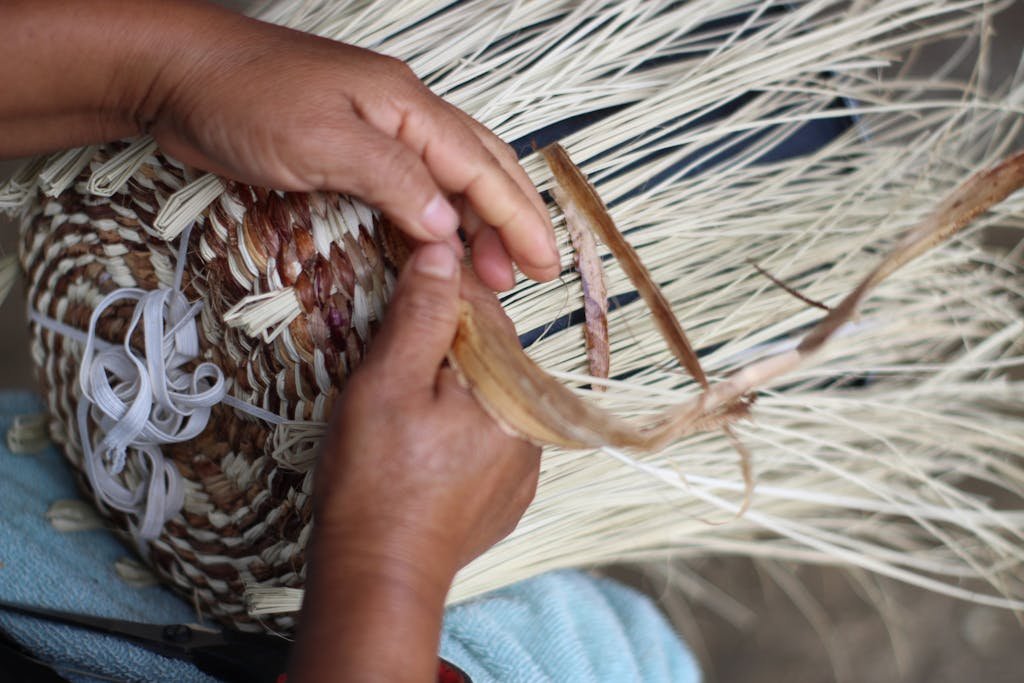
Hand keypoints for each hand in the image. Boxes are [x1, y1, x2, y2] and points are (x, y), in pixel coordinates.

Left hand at [142, 4, 557, 289]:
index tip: (544, 262)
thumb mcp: (325, 140)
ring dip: (477, 224)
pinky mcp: (350, 151)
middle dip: (511, 222)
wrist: (178, 75)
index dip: (517, 218)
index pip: (481, 168)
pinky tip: (438, 245)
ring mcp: (377, 132)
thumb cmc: (245, 97)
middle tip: (530, 274)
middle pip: (480, 169)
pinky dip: (436, 220)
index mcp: (408, 106)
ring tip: (493, 270)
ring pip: (450, 179)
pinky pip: (412, 189)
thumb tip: (450, 227)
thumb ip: (395, 181)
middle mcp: (403, 116)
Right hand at [289, 243, 539, 681]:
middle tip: (395, 354)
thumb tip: (444, 252)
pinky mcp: (510, 496)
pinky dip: (461, 430)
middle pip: (490, 357)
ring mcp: (525, 466)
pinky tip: (423, 445)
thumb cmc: (376, 481)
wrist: (380, 576)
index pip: (485, 314)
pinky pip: (490, 440)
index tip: (412, 278)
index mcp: (512, 390)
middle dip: (446, 346)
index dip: (443, 292)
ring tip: (405, 407)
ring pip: (489, 398)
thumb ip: (421, 315)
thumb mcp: (387, 383)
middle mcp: (533, 426)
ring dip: (455, 389)